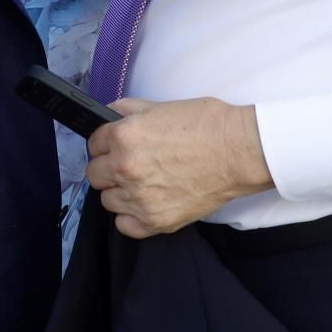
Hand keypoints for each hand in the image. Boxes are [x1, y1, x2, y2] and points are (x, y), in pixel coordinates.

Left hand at [85, 97, 272, 238]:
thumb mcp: (160, 106)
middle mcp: (125, 168)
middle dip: (108, 167)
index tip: (115, 146)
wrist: (238, 151)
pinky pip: (125, 225)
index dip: (105, 143)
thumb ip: (127, 111)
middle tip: (129, 164)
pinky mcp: (156, 221)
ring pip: (108, 200)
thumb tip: (108, 116)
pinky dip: (131, 217)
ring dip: (120, 192)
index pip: (93, 144)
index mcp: (123, 136)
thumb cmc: (206, 125)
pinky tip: (145, 203)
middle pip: (96, 174)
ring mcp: (139, 197)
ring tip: (142, 183)